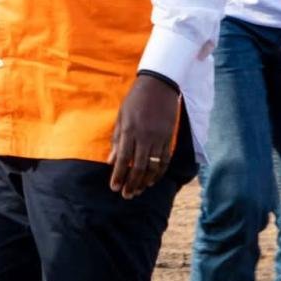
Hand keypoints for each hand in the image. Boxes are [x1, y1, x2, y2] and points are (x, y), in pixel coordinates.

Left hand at [108, 74, 179, 198]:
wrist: (159, 84)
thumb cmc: (135, 99)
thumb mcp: (121, 116)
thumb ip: (116, 139)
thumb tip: (110, 161)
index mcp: (129, 130)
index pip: (123, 159)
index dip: (118, 176)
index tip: (114, 187)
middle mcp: (144, 136)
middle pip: (138, 167)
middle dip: (132, 184)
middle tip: (126, 195)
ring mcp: (158, 138)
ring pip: (153, 166)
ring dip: (145, 182)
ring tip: (138, 191)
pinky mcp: (169, 137)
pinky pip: (165, 160)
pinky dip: (159, 173)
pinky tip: (152, 181)